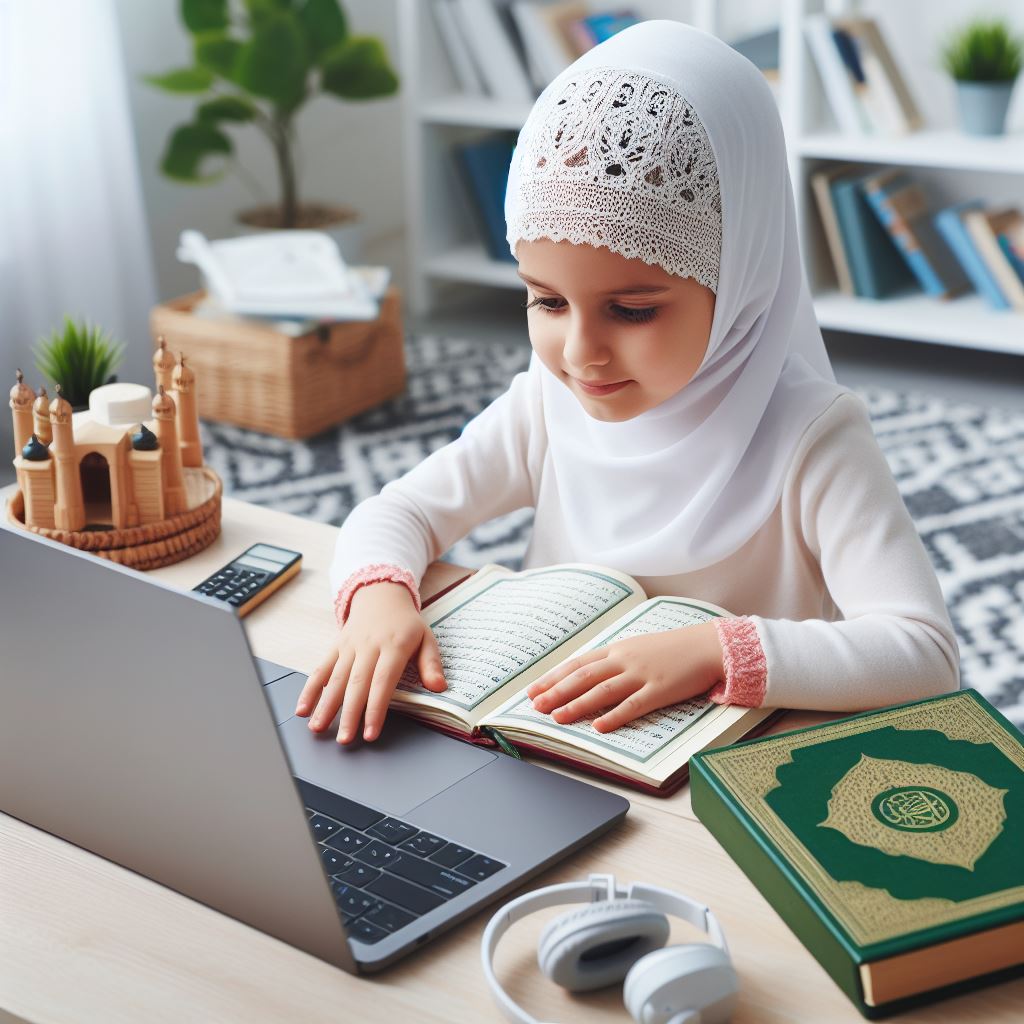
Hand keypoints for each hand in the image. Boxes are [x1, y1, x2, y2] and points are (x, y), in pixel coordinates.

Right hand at [294, 582, 446, 743]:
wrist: (381, 595)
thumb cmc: (405, 623)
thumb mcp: (426, 638)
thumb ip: (431, 663)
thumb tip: (440, 687)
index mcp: (393, 646)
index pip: (382, 681)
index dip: (376, 709)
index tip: (370, 733)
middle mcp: (368, 646)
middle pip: (357, 684)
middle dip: (349, 714)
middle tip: (344, 739)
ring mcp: (349, 646)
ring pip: (336, 679)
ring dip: (326, 705)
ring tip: (318, 729)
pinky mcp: (336, 647)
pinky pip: (321, 669)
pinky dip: (311, 689)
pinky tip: (303, 708)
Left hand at [525, 621, 723, 732]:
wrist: (708, 646)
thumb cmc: (672, 650)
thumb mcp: (638, 648)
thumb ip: (614, 661)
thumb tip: (587, 677)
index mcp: (617, 649)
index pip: (578, 664)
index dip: (554, 677)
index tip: (534, 690)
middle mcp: (625, 660)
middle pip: (583, 676)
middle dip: (556, 692)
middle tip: (535, 706)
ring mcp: (642, 674)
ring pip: (602, 690)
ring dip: (577, 704)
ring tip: (557, 718)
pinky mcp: (660, 690)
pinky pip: (633, 705)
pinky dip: (614, 716)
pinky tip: (599, 726)